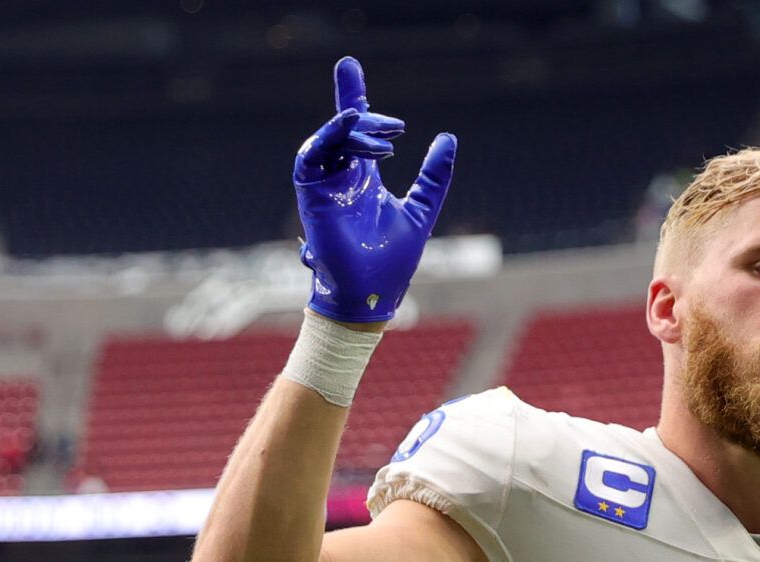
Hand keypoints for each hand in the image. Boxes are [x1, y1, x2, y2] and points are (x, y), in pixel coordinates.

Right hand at [294, 55, 455, 323]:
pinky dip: (329, 138)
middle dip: (360, 109)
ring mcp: (325, 184)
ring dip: (353, 128)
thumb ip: (433, 177)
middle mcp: (342, 176)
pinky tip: (351, 128)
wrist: (371, 296)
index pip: (356, 130)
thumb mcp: (421, 210)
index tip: (350, 66)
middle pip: (341, 127)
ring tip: (384, 137)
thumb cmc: (391, 262)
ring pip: (329, 138)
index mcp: (363, 178)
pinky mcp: (312, 195)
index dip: (353, 97)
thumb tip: (448, 138)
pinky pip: (311, 156)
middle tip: (397, 126)